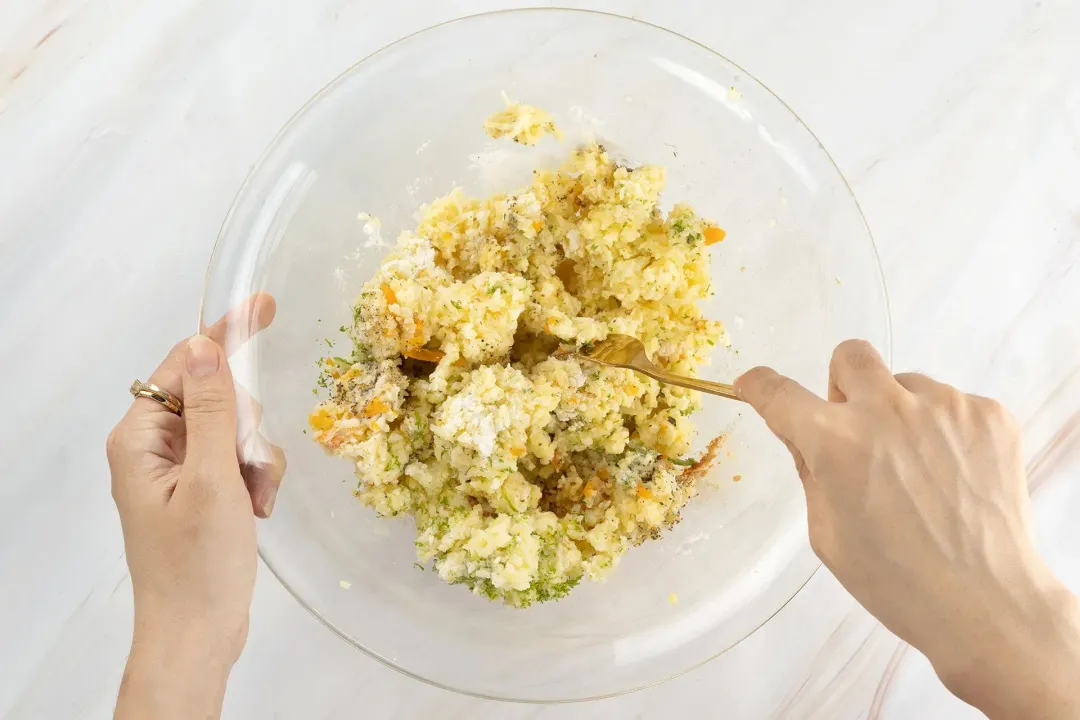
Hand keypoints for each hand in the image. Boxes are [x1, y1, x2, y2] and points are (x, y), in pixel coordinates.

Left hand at [107, 295, 280, 719]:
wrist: (198, 633)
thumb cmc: (198, 564)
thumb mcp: (213, 480)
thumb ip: (214, 410)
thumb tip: (206, 345)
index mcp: (141, 437)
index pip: (186, 365)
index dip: (226, 334)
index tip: (265, 303)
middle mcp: (156, 445)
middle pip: (220, 397)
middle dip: (248, 429)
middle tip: (249, 472)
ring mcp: (180, 468)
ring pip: (238, 429)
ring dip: (257, 461)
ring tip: (253, 503)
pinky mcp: (202, 489)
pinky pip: (241, 458)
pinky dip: (257, 479)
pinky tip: (256, 512)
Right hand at [736, 340, 1079, 719]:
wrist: (986, 604)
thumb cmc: (896, 581)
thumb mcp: (826, 532)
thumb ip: (811, 470)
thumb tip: (802, 433)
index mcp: (834, 441)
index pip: (779, 392)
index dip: (759, 386)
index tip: (755, 385)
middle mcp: (887, 410)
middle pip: (850, 356)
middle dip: (842, 385)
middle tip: (855, 428)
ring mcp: (944, 407)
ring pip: (906, 385)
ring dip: (901, 414)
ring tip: (918, 472)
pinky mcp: (988, 415)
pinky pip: (954, 405)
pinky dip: (946, 432)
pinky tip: (952, 477)